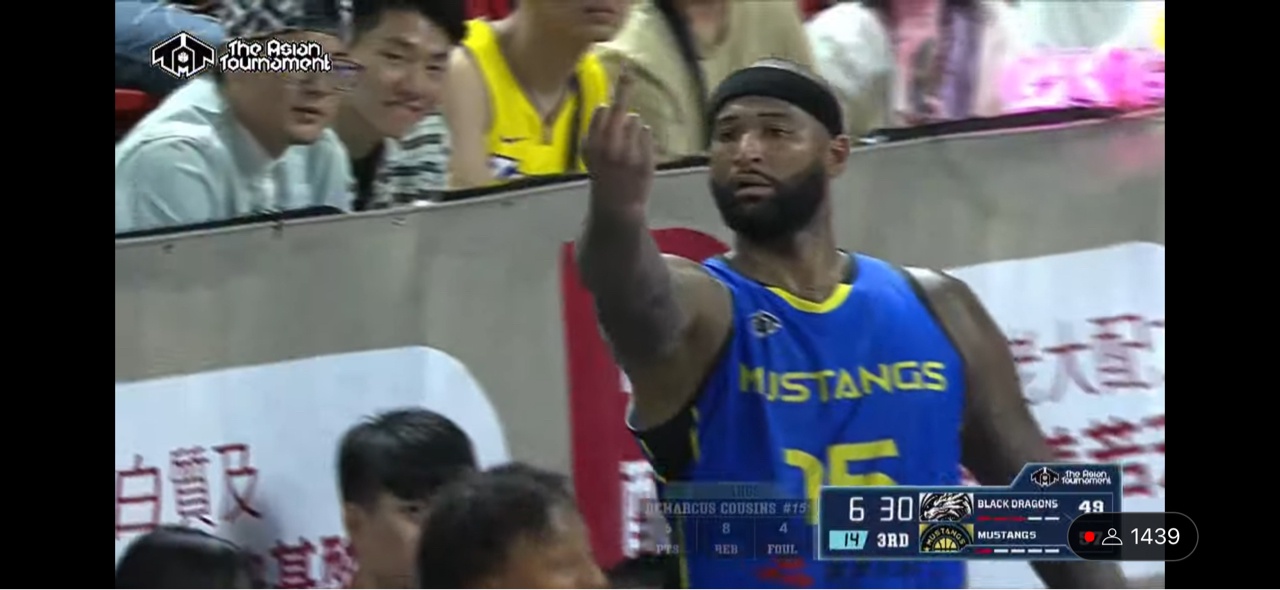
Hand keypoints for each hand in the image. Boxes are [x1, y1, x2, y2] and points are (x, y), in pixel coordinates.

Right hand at [583, 70, 654, 216]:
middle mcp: (610, 146)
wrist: (617, 206)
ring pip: (636, 121)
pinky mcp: (645, 158)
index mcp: (593, 144)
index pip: (602, 111)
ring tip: (628, 149)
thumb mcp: (590, 156)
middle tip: (628, 71)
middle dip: (624, 87)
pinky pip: (647, 134)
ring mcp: (629, 152)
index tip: (614, 87)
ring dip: (634, 129)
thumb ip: (597, 132)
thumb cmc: (603, 178)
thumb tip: (606, 106)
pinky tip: (637, 155)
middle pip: (619, 108)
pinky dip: (644, 140)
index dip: (608, 107)